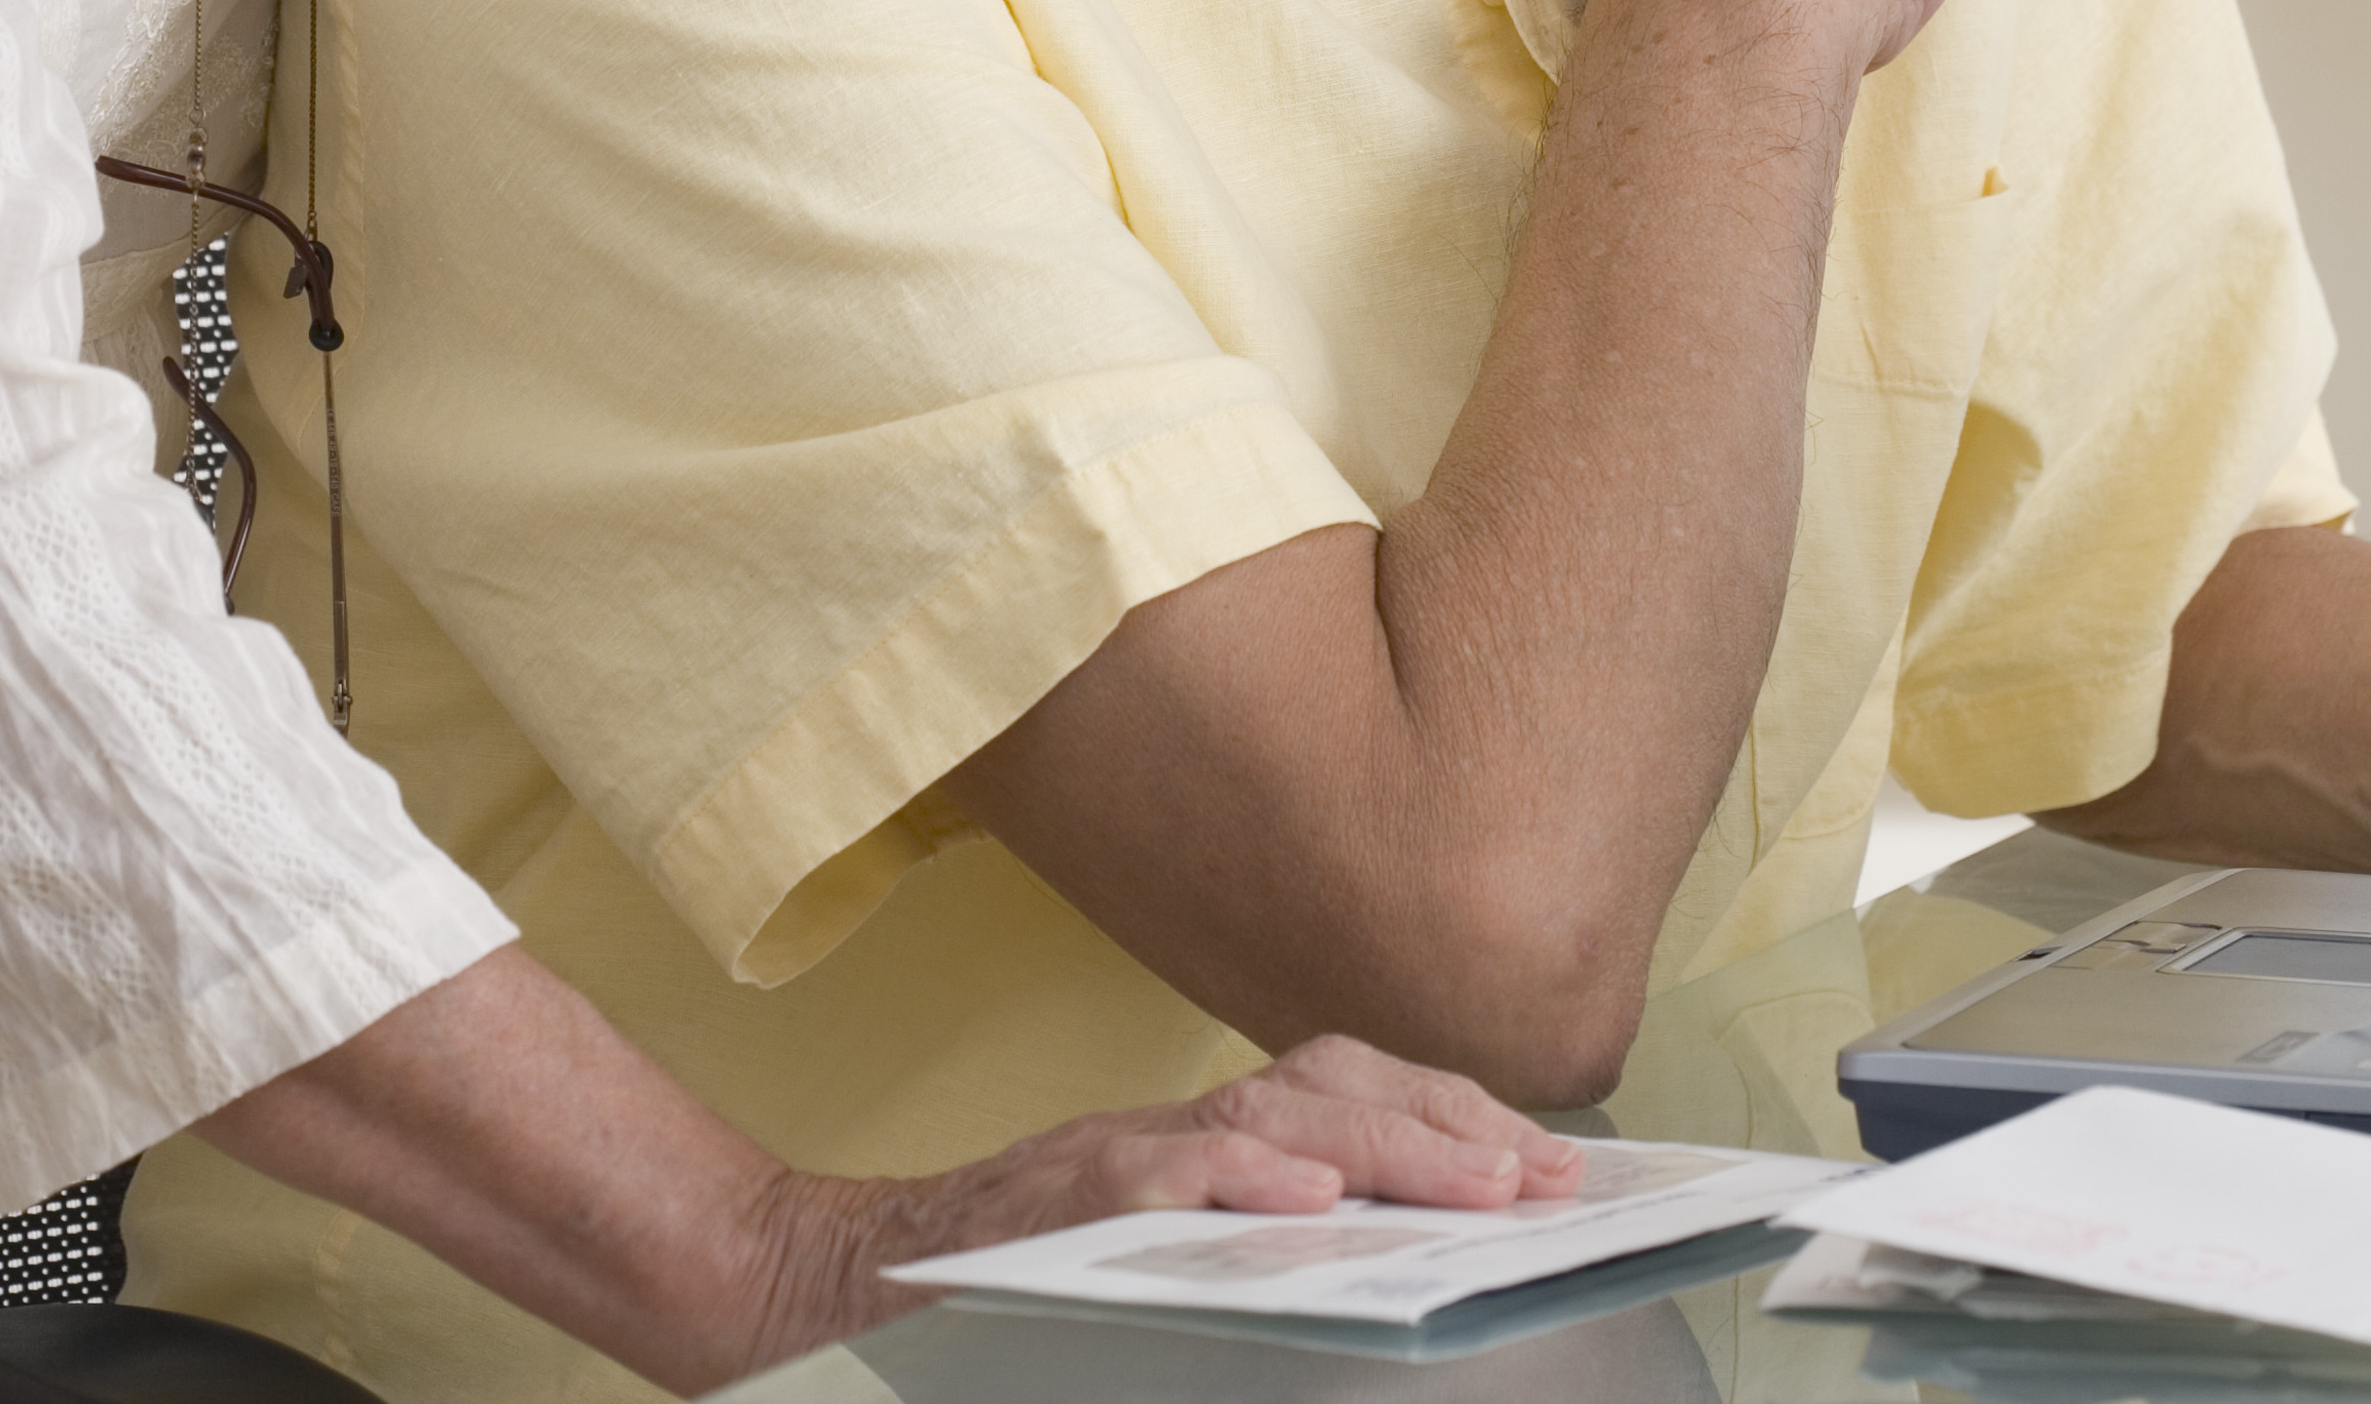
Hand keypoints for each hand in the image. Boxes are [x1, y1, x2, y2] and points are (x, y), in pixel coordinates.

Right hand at [759, 1037, 1580, 1360]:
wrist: (817, 1285)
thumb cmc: (990, 1287)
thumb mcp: (1149, 1267)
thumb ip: (1253, 1253)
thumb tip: (1383, 1252)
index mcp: (1198, 1151)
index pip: (1345, 1095)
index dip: (1451, 1116)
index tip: (1553, 1160)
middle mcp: (1161, 1134)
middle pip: (1329, 1083)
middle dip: (1449, 1121)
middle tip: (1545, 1176)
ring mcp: (1100, 1158)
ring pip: (1261, 1113)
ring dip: (1381, 1143)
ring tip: (1474, 1183)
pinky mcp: (1041, 1201)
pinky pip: (1145, 1173)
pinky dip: (1228, 1178)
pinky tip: (1301, 1198)